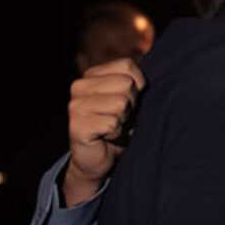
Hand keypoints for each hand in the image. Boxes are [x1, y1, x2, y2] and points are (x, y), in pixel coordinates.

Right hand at [63, 58, 144, 207]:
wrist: (100, 158)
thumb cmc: (120, 125)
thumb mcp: (130, 99)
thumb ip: (136, 83)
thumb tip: (148, 77)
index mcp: (92, 75)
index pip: (127, 65)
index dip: (138, 86)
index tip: (129, 102)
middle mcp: (79, 86)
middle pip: (126, 84)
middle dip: (131, 104)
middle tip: (120, 117)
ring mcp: (75, 106)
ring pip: (120, 103)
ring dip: (123, 120)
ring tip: (113, 126)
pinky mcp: (76, 126)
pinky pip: (112, 123)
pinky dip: (116, 133)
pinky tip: (106, 137)